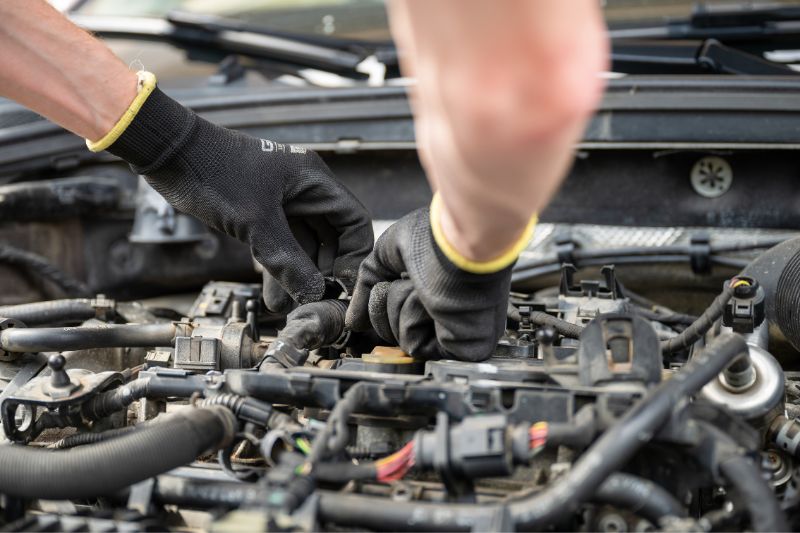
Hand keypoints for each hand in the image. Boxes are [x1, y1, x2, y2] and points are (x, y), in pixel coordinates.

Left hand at [101, 77, 372, 311]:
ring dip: (300, 274)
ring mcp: (282, 201)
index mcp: (314, 180)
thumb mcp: (255, 223)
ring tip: (292, 305)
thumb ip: (287, 260)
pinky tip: (274, 294)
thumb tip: (313, 294)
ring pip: (304, 245)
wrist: (167, 153)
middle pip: (331, 237)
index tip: (344, 284)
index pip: (355, 221)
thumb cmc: (211, 171)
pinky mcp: (261, 212)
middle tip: (317, 299)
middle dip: (325, 271)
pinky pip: (280, 244)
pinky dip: (279, 267)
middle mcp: (304, 189)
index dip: (354, 255)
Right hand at [345, 208, 510, 361]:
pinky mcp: (462, 348)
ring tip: (423, 286)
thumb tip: (352, 320)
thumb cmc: (433, 238)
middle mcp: (448, 312)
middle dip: (388, 299)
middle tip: (408, 278)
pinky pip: (414, 345)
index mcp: (436, 289)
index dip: (382, 298)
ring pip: (400, 337)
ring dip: (401, 306)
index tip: (388, 280)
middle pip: (391, 326)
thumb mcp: (386, 255)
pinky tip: (431, 301)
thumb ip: (366, 287)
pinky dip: (412, 320)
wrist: (459, 243)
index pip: (394, 310)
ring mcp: (456, 332)